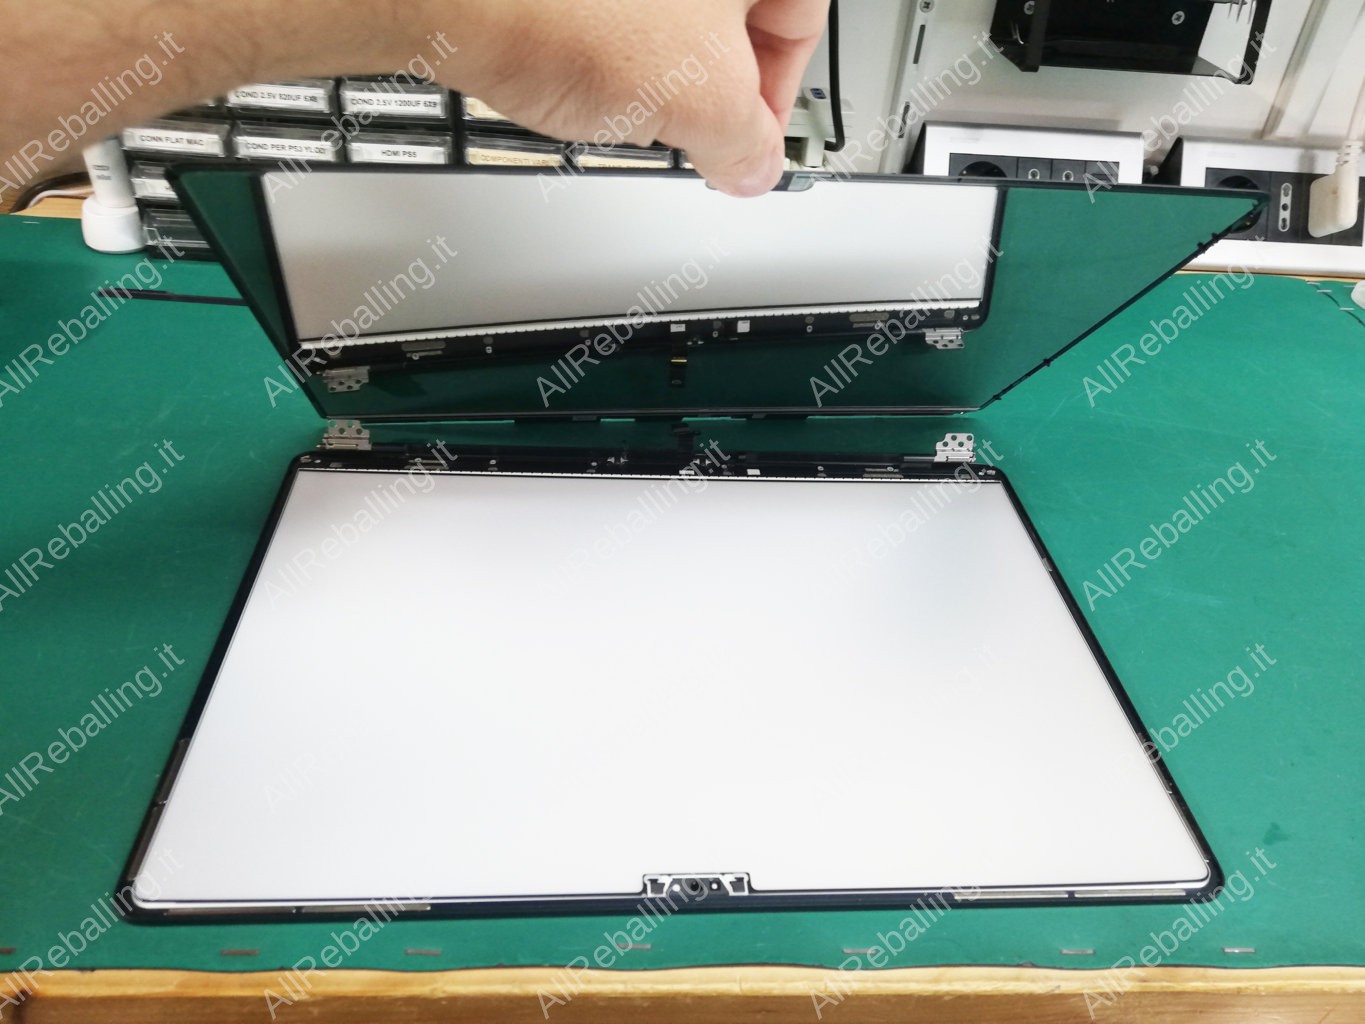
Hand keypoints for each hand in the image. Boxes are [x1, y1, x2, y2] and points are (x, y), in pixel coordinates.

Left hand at [442, 0, 830, 195]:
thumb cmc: (565, 5)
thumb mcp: (703, 101)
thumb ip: (748, 142)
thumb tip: (752, 163)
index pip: (802, 26)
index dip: (775, 102)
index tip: (746, 149)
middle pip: (732, 21)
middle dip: (711, 85)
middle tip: (685, 129)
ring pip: (668, 18)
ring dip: (654, 68)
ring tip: (619, 94)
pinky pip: (609, 11)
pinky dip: (604, 42)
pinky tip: (579, 69)